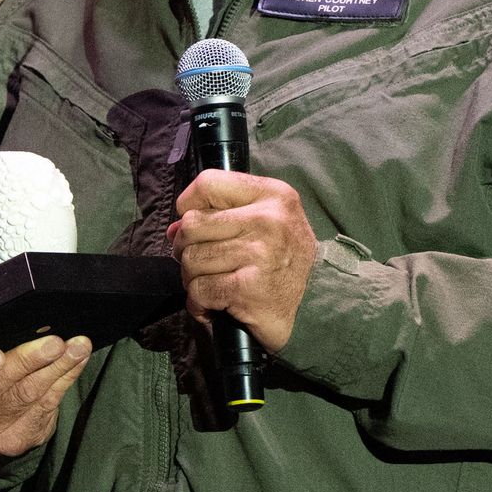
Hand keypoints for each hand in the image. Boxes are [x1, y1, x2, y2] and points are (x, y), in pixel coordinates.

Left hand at [168, 170, 317, 351]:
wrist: (318, 308)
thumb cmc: (283, 262)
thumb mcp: (264, 222)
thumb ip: (219, 215)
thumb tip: (173, 229)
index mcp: (274, 195)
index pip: (207, 183)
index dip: (190, 204)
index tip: (198, 224)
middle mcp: (268, 219)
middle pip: (191, 225)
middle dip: (187, 248)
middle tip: (206, 262)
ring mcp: (260, 253)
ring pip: (190, 259)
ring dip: (193, 278)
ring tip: (216, 283)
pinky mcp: (249, 288)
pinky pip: (199, 290)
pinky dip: (200, 302)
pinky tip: (218, 303)